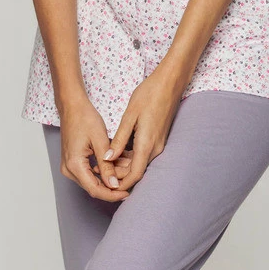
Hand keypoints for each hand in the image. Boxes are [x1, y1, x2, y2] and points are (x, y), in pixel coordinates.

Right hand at [58, 96, 131, 202]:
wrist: (72, 107)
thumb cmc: (85, 118)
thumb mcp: (100, 141)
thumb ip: (107, 166)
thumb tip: (114, 185)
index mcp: (74, 164)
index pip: (95, 190)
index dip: (112, 195)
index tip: (127, 193)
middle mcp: (68, 169)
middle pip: (92, 188)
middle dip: (111, 188)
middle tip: (129, 183)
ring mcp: (68, 167)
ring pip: (91, 182)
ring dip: (107, 181)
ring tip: (123, 173)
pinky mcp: (72, 163)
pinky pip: (88, 174)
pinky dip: (101, 174)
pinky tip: (113, 168)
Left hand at [101, 63, 186, 191]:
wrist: (170, 83)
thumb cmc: (149, 95)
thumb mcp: (130, 116)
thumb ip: (119, 139)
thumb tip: (108, 158)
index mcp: (147, 144)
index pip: (135, 174)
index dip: (121, 183)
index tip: (106, 186)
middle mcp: (155, 148)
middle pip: (136, 171)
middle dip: (118, 174)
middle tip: (98, 170)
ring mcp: (158, 144)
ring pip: (139, 163)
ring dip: (123, 165)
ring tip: (103, 160)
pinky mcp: (157, 139)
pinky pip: (142, 154)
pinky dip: (129, 156)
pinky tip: (116, 151)